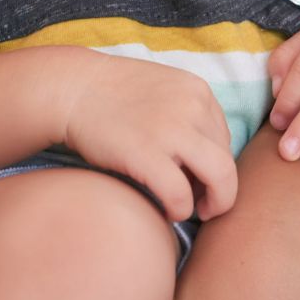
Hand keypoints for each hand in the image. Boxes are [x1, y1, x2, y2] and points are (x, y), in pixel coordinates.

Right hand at [58, 53, 236, 221]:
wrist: (71, 89)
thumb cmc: (113, 95)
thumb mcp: (164, 90)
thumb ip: (188, 115)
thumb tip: (204, 161)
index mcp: (199, 91)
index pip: (224, 140)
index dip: (213, 165)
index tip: (195, 178)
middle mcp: (193, 107)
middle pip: (228, 161)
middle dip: (222, 190)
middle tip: (204, 205)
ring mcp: (172, 130)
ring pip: (220, 178)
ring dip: (214, 203)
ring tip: (193, 210)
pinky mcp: (146, 154)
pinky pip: (180, 195)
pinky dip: (179, 210)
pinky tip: (166, 210)